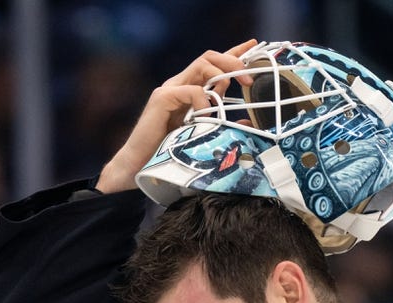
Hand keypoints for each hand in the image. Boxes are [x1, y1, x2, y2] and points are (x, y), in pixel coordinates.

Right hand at [98, 39, 256, 193]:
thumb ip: (220, 122)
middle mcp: (179, 85)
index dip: (232, 54)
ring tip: (236, 87)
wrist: (139, 166)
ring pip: (201, 66)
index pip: (212, 65)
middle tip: (248, 77)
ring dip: (223, 74)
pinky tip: (206, 116)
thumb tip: (246, 121)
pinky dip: (204, 100)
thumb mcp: (202, 133)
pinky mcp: (162, 99)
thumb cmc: (168, 153)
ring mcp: (169, 89)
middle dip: (232, 61)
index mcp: (189, 91)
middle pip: (208, 58)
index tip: (252, 46)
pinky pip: (191, 90)